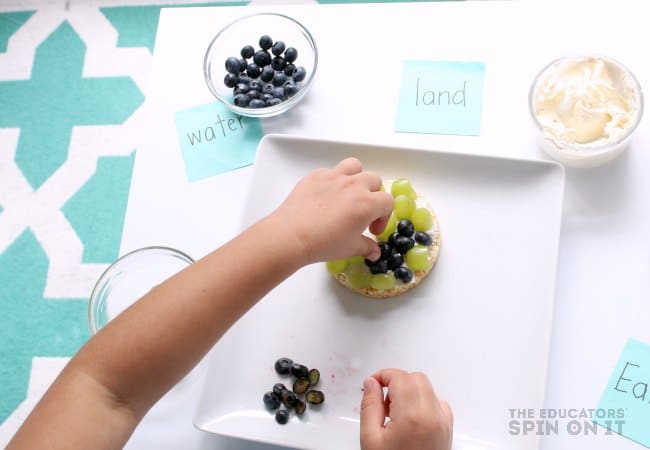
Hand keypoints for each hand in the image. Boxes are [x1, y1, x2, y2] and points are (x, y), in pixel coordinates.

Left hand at [270, 157, 392, 264]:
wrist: (292, 235)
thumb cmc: (324, 243)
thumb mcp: (350, 248)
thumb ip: (367, 247)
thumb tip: (374, 252)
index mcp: (367, 203)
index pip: (387, 202)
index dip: (384, 217)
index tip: (372, 230)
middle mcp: (353, 185)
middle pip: (374, 181)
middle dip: (373, 195)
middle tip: (362, 213)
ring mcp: (333, 177)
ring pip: (354, 166)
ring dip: (356, 177)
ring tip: (349, 193)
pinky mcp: (315, 176)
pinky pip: (329, 172)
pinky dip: (332, 181)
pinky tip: (324, 197)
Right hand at [360, 369, 452, 449]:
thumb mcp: (370, 439)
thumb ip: (369, 406)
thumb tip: (371, 384)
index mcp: (411, 416)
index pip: (400, 377)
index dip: (383, 375)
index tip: (372, 384)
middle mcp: (432, 416)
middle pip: (416, 378)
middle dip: (396, 382)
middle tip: (382, 400)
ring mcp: (443, 423)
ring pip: (428, 388)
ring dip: (410, 391)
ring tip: (395, 413)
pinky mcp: (447, 430)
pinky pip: (438, 403)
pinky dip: (424, 402)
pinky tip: (410, 418)